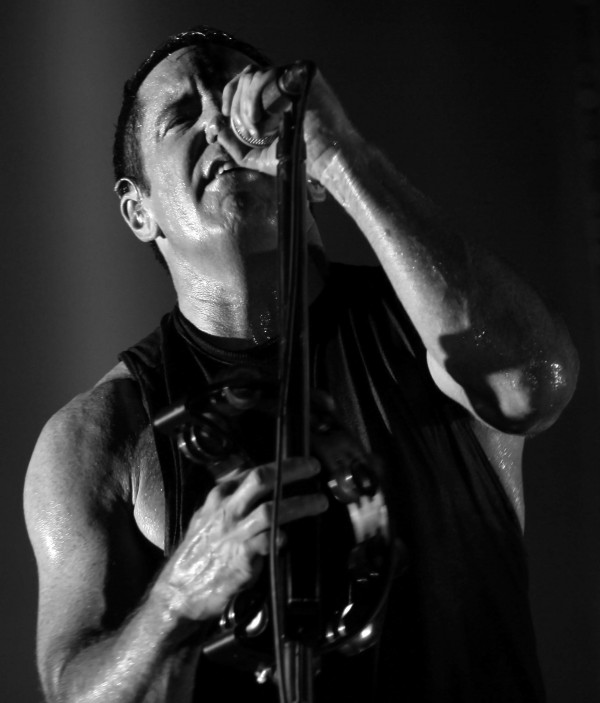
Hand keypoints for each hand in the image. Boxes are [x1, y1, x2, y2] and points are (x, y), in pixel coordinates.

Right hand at [153, 457, 326, 626]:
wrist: (179, 592)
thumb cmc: (197, 555)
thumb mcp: (206, 518)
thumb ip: (230, 501)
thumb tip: (255, 487)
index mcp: (218, 498)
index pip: (252, 471)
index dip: (280, 464)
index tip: (301, 463)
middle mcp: (226, 511)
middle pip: (262, 480)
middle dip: (292, 470)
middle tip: (314, 467)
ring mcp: (234, 534)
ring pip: (271, 510)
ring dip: (300, 504)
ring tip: (320, 502)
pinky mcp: (241, 559)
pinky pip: (267, 542)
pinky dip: (281, 538)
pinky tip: (291, 537)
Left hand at [218, 64, 359, 182]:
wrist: (327, 160)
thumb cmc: (299, 160)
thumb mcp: (259, 157)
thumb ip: (235, 145)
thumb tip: (215, 127)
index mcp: (278, 94)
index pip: (246, 79)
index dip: (230, 94)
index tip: (225, 114)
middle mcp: (287, 80)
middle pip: (247, 76)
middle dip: (237, 106)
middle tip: (247, 130)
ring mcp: (296, 74)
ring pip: (254, 75)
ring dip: (247, 106)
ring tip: (257, 130)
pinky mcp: (304, 73)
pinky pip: (269, 75)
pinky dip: (258, 100)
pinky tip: (264, 122)